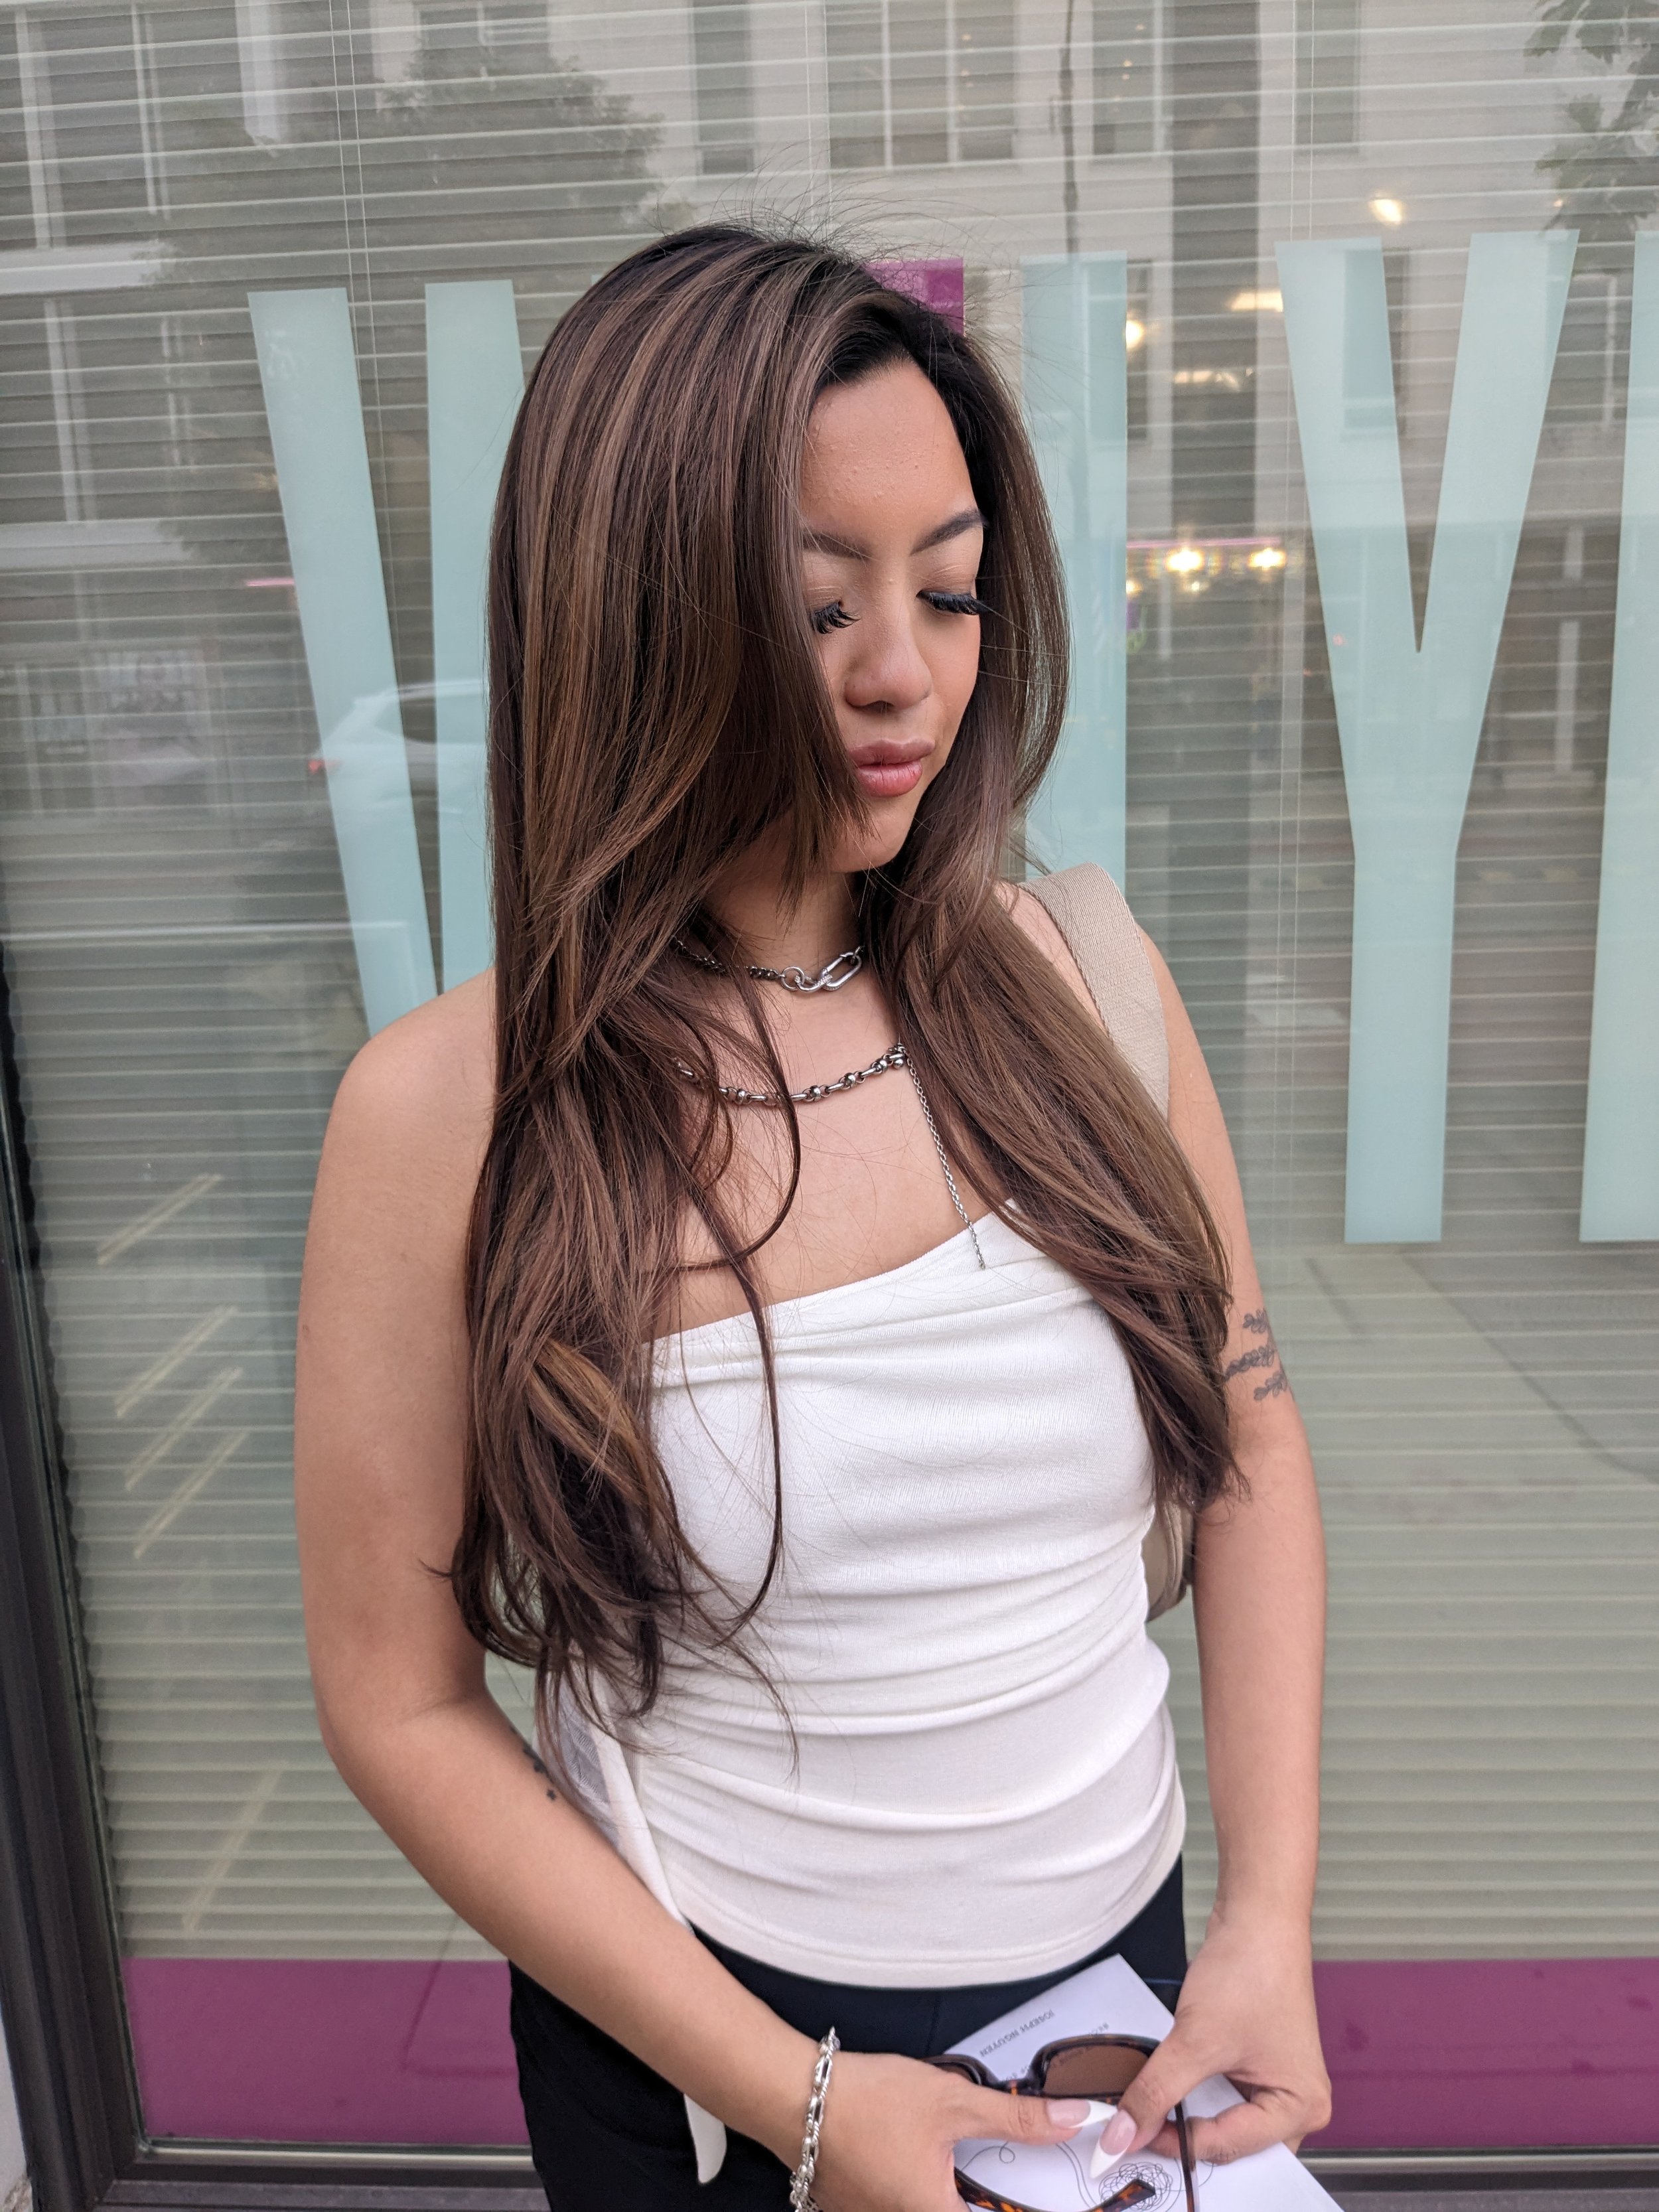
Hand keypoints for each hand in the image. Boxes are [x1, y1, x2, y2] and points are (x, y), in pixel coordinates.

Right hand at [811, 2050, 1092, 2211]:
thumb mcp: (953, 2100)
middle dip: (986, 2194)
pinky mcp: (858, 2211)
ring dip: (956, 2192)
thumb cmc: (866, 2099)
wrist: (794, 2096)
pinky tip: (924, 2161)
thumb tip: (1072, 2119)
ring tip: (966, 2167)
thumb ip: (1018, 2117)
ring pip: (933, 2210)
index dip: (1021, 2207)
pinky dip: (925, 2190)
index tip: (1053, 2193)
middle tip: (1003, 2172)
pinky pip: (903, 2206)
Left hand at [1108, 1911, 1331, 2164]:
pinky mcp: (1257, 2063)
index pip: (1228, 2147)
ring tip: (1149, 2115)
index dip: (1174, 2145)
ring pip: (1224, 2123)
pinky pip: (1222, 2096)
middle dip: (1187, 2143)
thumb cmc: (1250, 1970)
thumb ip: (1157, 2091)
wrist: (1256, 1916)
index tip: (1129, 2139)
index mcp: (1300, 2108)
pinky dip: (1194, 2096)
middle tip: (1138, 2137)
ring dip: (1188, 2119)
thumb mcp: (1196, 2040)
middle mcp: (1297, 2103)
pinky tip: (1167, 2092)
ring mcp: (1277, 2082)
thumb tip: (1124, 2134)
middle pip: (1233, 2147)